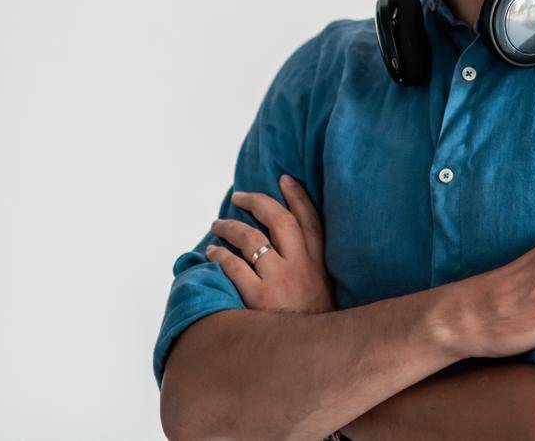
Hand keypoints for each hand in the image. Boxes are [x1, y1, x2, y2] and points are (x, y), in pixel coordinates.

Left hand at [206, 173, 334, 314]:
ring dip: (230, 226)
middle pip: (278, 219)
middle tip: (240, 195)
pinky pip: (234, 266)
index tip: (285, 179)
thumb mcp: (322, 287)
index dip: (297, 195)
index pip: (310, 218)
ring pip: (251, 238)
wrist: (313, 356)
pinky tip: (212, 253)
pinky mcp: (259, 297)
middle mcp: (300, 264)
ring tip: (217, 224)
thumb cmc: (313, 321)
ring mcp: (279, 279)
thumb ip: (309, 265)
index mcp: (318, 261)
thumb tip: (285, 246)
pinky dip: (220, 255)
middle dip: (258, 201)